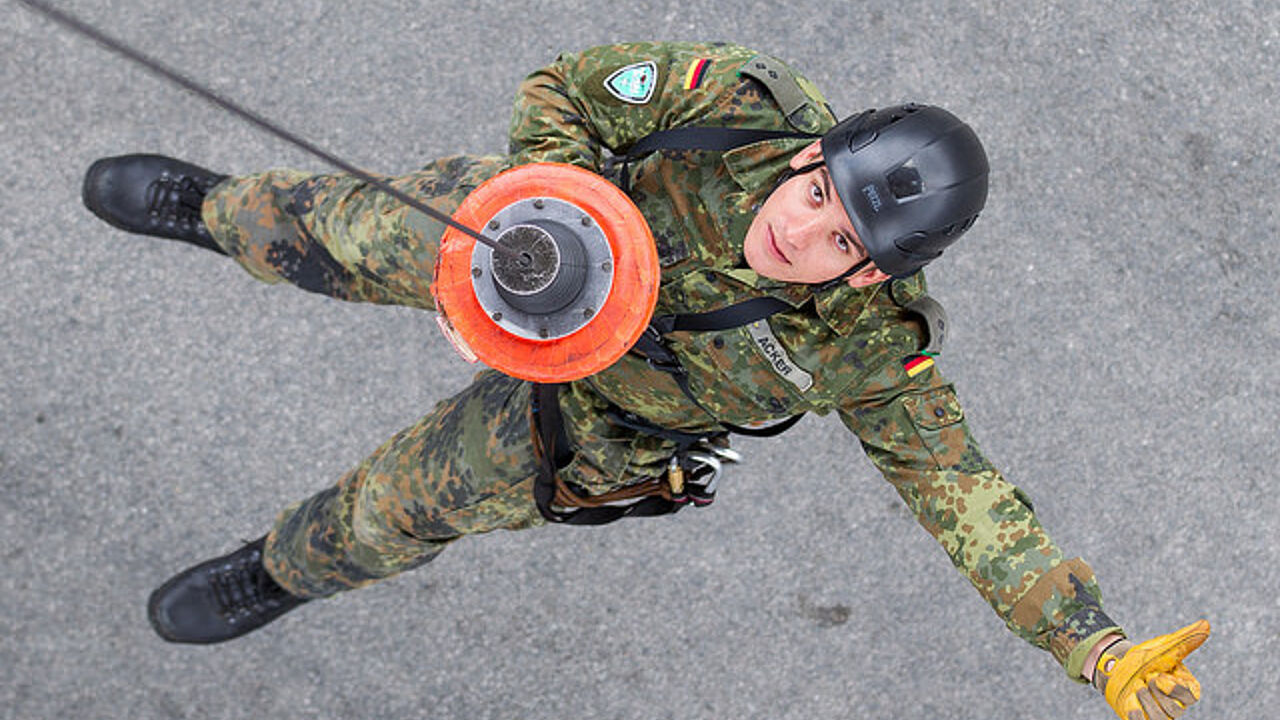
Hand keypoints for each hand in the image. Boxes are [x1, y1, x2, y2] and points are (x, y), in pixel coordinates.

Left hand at [1093, 620, 1209, 719]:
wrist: (1117, 665)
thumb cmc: (1146, 657)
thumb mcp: (1164, 647)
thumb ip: (1185, 639)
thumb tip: (1206, 624)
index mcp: (1186, 688)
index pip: (1190, 696)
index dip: (1173, 688)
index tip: (1158, 676)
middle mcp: (1176, 704)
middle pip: (1173, 709)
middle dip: (1153, 690)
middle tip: (1145, 678)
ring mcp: (1160, 714)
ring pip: (1159, 717)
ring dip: (1143, 698)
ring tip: (1136, 685)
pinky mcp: (1143, 719)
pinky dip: (1135, 712)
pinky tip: (1130, 701)